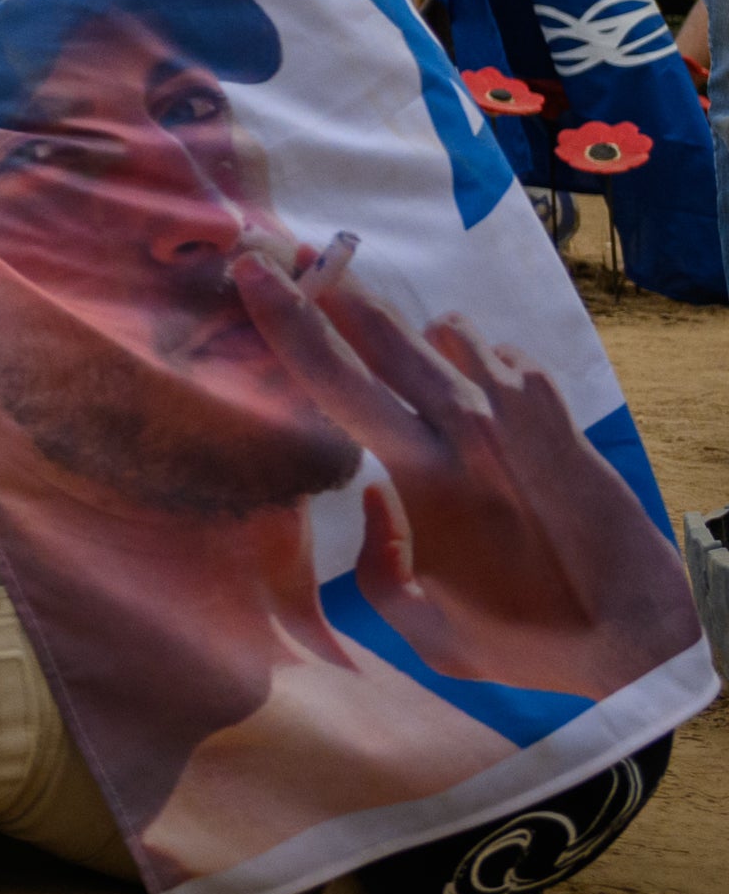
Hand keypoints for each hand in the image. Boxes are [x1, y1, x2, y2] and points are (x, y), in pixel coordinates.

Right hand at [234, 246, 698, 700]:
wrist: (642, 630)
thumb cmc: (528, 639)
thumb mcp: (428, 632)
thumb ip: (377, 567)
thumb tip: (371, 498)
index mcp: (424, 473)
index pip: (336, 377)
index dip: (287, 317)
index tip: (252, 269)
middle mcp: (470, 424)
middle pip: (385, 330)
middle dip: (332, 287)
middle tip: (299, 255)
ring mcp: (521, 410)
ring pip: (447, 328)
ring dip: (416, 336)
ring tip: (408, 363)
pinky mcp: (559, 411)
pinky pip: (499, 353)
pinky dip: (476, 361)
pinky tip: (477, 397)